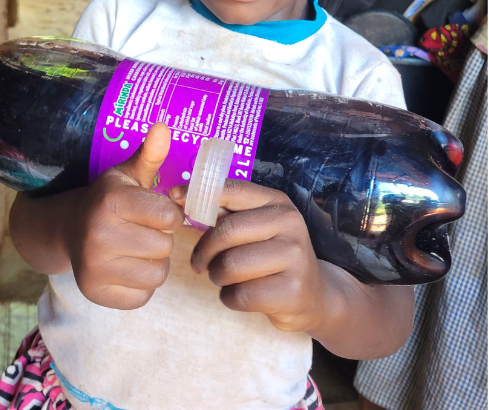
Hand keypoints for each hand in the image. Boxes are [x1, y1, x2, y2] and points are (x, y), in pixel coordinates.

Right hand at [64, 123, 182, 309]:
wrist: (67, 229)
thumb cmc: (109, 201)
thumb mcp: (127, 175)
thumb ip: (150, 154)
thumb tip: (164, 126)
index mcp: (110, 203)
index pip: (170, 218)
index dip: (169, 215)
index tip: (154, 211)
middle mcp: (97, 236)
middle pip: (165, 247)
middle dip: (160, 238)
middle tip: (140, 231)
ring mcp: (93, 268)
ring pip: (157, 274)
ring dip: (153, 262)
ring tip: (135, 248)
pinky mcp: (94, 293)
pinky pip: (143, 296)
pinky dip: (141, 285)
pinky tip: (126, 267)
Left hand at [172, 179, 326, 332]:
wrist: (313, 295)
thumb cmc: (272, 258)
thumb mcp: (258, 228)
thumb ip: (226, 213)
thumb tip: (179, 196)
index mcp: (278, 203)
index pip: (233, 190)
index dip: (199, 194)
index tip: (175, 198)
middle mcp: (290, 224)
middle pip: (226, 232)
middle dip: (205, 252)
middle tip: (201, 263)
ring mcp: (295, 257)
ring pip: (229, 266)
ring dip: (217, 277)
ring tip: (227, 279)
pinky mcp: (291, 290)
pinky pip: (239, 295)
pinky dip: (230, 299)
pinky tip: (243, 295)